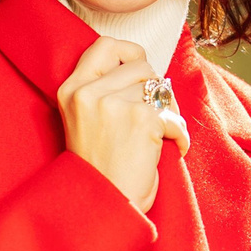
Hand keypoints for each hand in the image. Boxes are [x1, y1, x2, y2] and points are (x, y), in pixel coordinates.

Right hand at [56, 38, 187, 210]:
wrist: (103, 206)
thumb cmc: (100, 169)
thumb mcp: (86, 121)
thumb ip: (105, 91)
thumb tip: (149, 71)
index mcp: (71, 90)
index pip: (105, 45)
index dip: (130, 53)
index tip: (140, 73)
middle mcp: (88, 93)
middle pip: (141, 66)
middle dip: (156, 89)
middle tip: (157, 115)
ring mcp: (114, 104)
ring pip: (160, 90)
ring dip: (170, 113)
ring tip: (161, 136)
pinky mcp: (141, 118)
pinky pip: (173, 116)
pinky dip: (178, 134)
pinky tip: (170, 148)